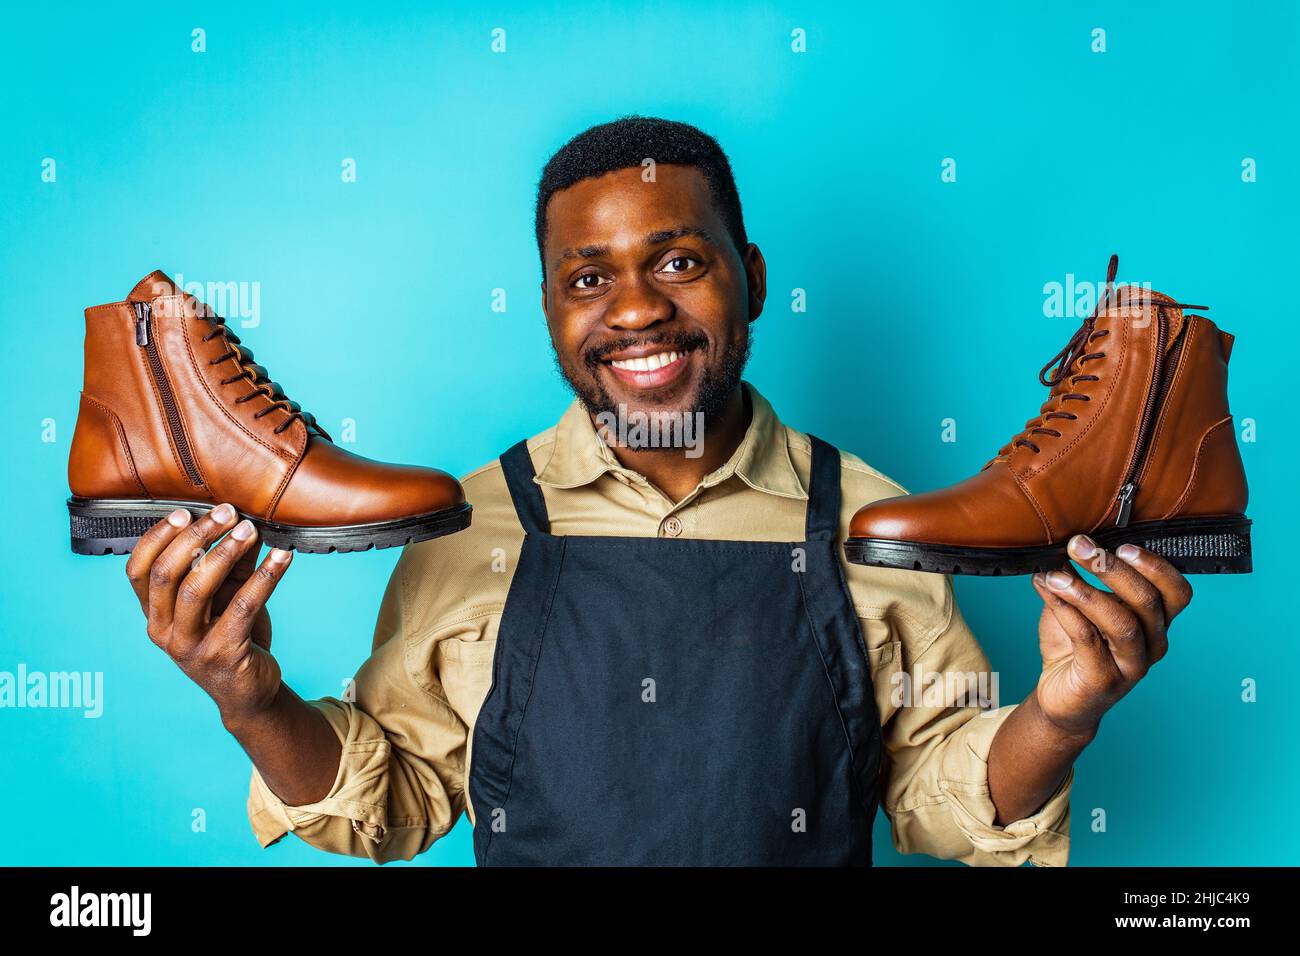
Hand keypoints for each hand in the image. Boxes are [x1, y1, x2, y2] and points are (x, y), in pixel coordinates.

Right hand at [125, 503, 292, 726]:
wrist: (250, 692)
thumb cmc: (234, 637)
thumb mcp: (226, 596)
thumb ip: (230, 564)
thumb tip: (243, 522)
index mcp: (155, 614)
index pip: (138, 570)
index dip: (157, 538)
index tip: (184, 512)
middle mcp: (164, 631)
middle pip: (166, 574)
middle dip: (196, 536)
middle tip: (226, 512)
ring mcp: (189, 646)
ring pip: (197, 589)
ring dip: (226, 552)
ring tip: (251, 529)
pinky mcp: (223, 655)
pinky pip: (243, 607)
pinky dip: (265, 577)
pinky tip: (283, 557)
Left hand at [1030, 534, 1192, 738]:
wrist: (1059, 697)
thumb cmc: (1074, 645)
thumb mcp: (1079, 604)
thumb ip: (1080, 576)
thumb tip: (1067, 541)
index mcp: (1156, 621)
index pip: (1177, 591)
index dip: (1155, 565)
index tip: (1121, 544)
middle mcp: (1152, 643)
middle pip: (1149, 601)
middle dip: (1112, 569)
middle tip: (1079, 546)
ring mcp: (1132, 665)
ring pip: (1122, 623)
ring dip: (1086, 592)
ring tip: (1056, 574)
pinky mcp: (1105, 681)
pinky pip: (1089, 641)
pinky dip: (1067, 611)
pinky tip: (1048, 592)